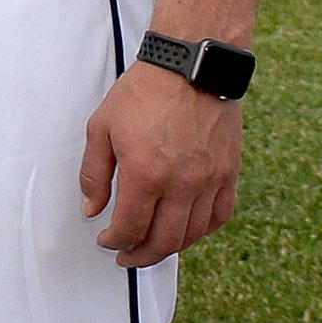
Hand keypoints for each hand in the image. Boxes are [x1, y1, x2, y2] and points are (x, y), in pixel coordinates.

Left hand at [84, 63, 242, 266]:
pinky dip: (202, 230)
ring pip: (192, 233)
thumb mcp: (101, 128)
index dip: (114, 242)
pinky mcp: (229, 172)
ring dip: (170, 247)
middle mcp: (181, 183)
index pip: (129, 228)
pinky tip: (187, 230)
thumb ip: (94, 174)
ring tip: (153, 246)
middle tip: (127, 256)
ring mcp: (209, 179)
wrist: (191, 66)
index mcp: (145, 174)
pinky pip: (220, 215)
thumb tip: (92, 209)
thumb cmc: (144, 92)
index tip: (106, 241)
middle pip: (163, 241)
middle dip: (140, 255)